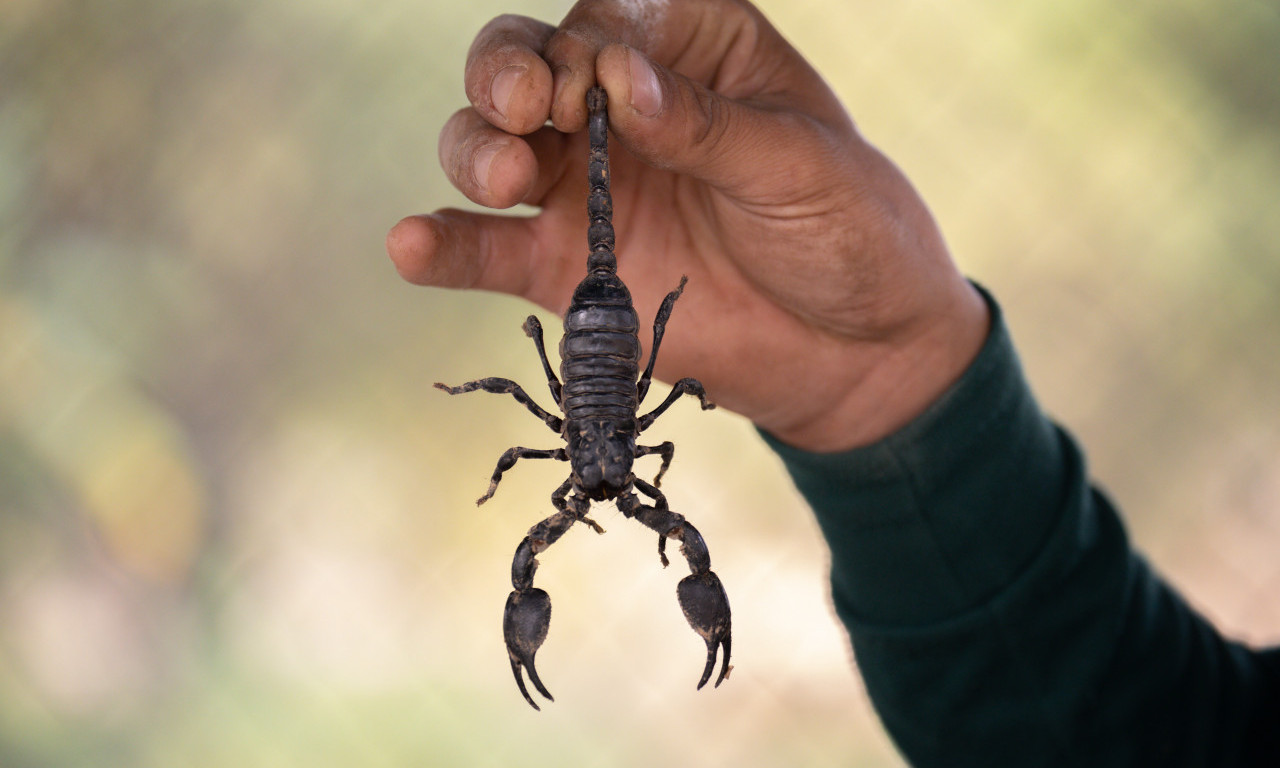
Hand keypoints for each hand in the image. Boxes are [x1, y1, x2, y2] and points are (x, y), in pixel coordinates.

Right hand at [387, 0, 987, 451]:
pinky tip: (412, 243)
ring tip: (501, 176)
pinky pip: (489, 250)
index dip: (587, 39)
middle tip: (525, 108)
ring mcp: (587, 188)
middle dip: (507, 75)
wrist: (857, 352)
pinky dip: (445, 246)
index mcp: (690, 51)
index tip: (601, 82)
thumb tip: (621, 82)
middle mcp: (621, 108)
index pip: (609, 16)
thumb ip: (707, 125)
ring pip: (490, 145)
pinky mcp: (567, 268)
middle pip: (525, 64)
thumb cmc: (847, 231)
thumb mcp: (799, 165)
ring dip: (474, 149)